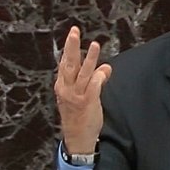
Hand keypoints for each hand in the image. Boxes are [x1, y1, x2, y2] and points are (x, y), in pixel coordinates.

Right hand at [54, 26, 111, 152]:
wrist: (77, 138)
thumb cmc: (79, 117)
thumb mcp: (83, 97)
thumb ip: (94, 80)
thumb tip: (105, 67)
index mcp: (63, 86)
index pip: (64, 64)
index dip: (68, 49)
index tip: (72, 35)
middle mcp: (67, 89)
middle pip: (69, 64)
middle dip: (71, 47)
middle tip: (74, 32)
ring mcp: (76, 95)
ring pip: (82, 73)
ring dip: (89, 58)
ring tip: (94, 44)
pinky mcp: (86, 102)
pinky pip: (93, 86)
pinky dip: (98, 77)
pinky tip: (104, 69)